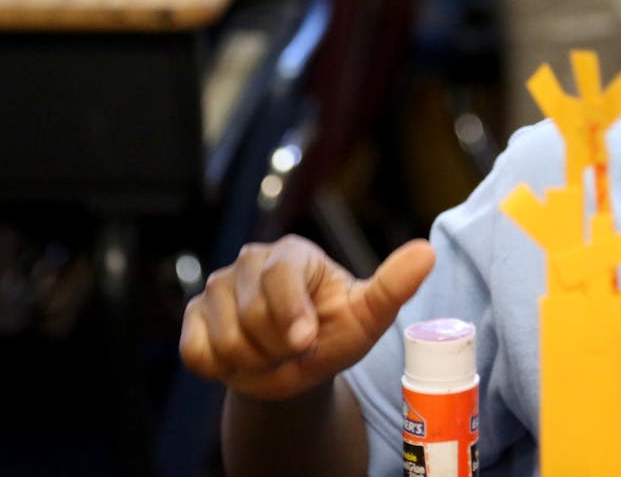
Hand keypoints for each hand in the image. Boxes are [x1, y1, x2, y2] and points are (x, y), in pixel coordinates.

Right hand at [179, 235, 434, 400]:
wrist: (300, 366)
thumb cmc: (336, 332)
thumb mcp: (370, 315)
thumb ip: (394, 285)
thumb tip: (426, 252)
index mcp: (292, 253)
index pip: (279, 276)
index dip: (291, 314)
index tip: (305, 342)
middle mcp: (249, 262)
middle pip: (252, 313)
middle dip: (280, 347)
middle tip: (297, 348)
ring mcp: (216, 288)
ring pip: (226, 339)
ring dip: (256, 362)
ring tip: (274, 353)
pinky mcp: (193, 318)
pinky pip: (198, 353)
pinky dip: (224, 368)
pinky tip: (244, 358)